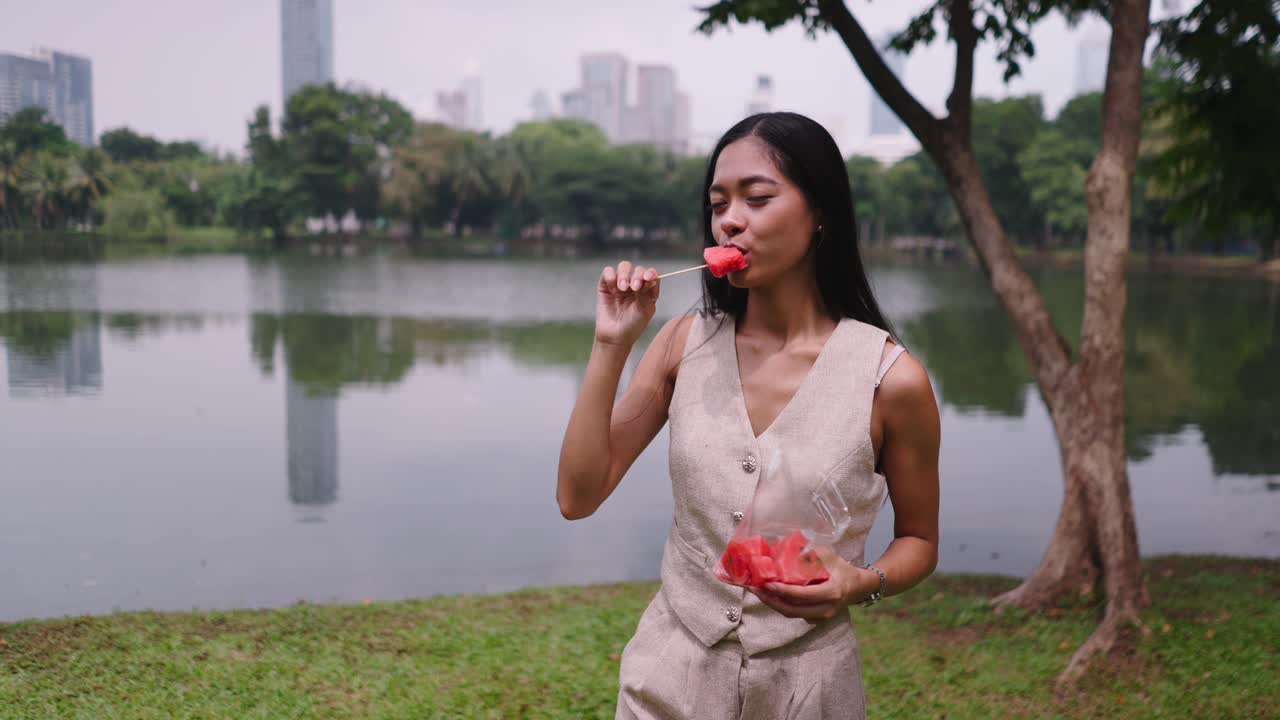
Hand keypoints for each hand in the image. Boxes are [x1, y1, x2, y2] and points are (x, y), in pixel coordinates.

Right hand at [595, 261, 659, 347]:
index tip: (648, 278)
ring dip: (624, 275)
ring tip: (622, 288)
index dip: (650, 273)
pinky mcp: (606, 286)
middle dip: (637, 276)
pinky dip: (611, 277)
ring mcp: (620, 284)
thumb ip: (647, 292)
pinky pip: (608, 272)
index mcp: (647, 290)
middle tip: (635, 287)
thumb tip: (647, 278)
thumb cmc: (633, 325)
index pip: (651, 274)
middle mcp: (635, 284)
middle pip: (638, 269)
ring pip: (624, 267)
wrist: (615, 337)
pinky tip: (613, 289)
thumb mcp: (646, 310)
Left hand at [747, 547, 881, 622]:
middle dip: (770, 599)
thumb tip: (783, 553)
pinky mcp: (815, 619)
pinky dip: (780, 605)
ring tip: (756, 591)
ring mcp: (821, 617)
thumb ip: (808, 554)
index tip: (767, 583)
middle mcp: (826, 609)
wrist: (858, 587)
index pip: (802, 595)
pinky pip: (795, 613)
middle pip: (792, 609)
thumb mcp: (828, 555)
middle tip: (754, 588)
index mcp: (831, 592)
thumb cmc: (842, 568)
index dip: (783, 590)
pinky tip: (769, 595)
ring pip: (791, 613)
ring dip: (772, 603)